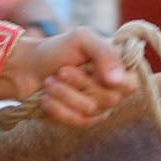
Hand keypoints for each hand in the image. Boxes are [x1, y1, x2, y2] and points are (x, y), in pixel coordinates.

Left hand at [6, 27, 133, 124]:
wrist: (28, 69)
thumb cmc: (57, 50)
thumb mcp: (81, 39)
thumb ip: (104, 53)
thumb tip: (118, 80)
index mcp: (118, 67)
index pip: (132, 84)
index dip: (114, 81)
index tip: (90, 68)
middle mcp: (113, 89)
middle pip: (109, 99)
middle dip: (79, 83)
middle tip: (60, 71)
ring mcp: (99, 107)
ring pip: (90, 110)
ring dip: (63, 94)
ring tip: (49, 82)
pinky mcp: (83, 120)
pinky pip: (77, 121)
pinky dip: (58, 108)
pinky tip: (46, 98)